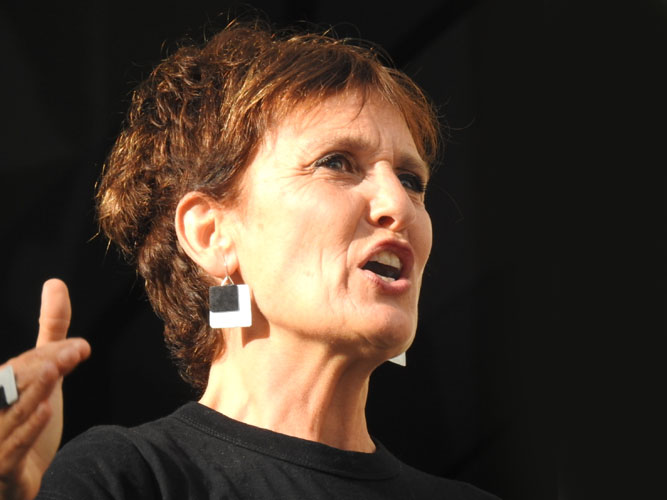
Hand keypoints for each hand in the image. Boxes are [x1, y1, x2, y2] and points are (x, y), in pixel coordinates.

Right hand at [0, 279, 90, 499]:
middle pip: (11, 386)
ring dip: (32, 392)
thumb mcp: (43, 372)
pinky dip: (27, 431)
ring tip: (54, 370)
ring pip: (10, 415)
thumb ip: (51, 332)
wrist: (22, 480)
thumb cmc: (27, 420)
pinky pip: (11, 450)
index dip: (47, 356)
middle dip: (41, 368)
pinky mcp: (3, 470)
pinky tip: (45, 411)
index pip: (18, 368)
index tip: (78, 348)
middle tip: (73, 352)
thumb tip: (56, 283)